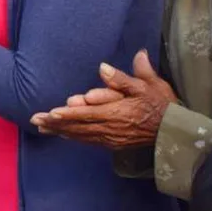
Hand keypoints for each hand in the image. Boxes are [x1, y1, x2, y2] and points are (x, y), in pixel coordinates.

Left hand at [30, 50, 176, 148]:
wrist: (176, 131)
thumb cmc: (161, 103)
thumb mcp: (147, 85)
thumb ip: (123, 78)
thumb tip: (103, 67)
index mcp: (117, 112)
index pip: (87, 113)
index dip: (69, 113)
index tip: (52, 112)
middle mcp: (111, 127)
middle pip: (78, 125)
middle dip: (56, 123)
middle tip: (35, 120)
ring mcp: (111, 137)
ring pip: (81, 134)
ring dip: (60, 130)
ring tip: (41, 127)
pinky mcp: (113, 143)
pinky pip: (89, 140)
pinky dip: (74, 137)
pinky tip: (63, 133)